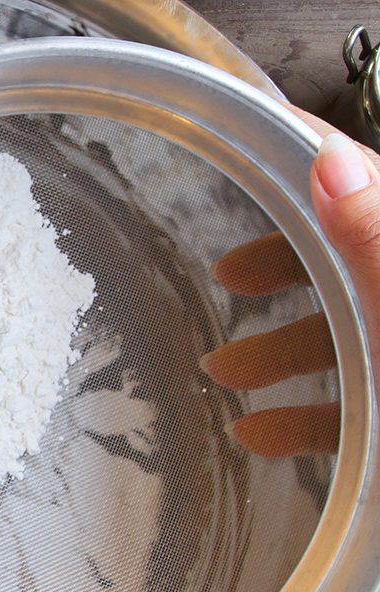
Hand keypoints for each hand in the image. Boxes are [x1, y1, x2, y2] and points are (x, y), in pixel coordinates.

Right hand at [201, 113, 379, 456]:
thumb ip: (377, 236)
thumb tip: (329, 158)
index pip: (370, 194)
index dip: (311, 179)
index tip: (251, 177)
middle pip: (356, 263)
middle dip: (285, 279)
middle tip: (227, 282)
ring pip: (357, 337)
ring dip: (286, 354)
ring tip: (226, 377)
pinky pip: (362, 402)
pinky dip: (312, 414)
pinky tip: (265, 433)